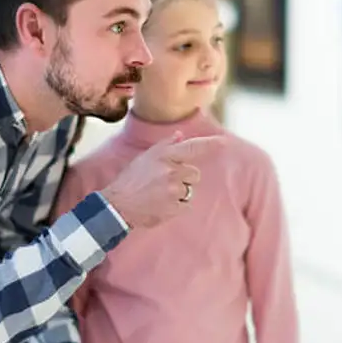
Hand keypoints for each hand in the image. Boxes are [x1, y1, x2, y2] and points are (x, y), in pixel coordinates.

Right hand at [99, 132, 228, 228]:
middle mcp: (171, 170)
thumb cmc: (130, 180)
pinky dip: (175, 207)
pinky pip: (185, 206)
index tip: (223, 143)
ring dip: (179, 193)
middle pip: (194, 174)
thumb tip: (181, 135)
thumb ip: (165, 146)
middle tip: (164, 183)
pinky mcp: (174, 207)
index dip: (210, 145)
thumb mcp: (145, 158)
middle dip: (185, 179)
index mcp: (164, 156)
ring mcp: (174, 189)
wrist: (118, 205)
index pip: (193, 148)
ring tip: (158, 195)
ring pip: (189, 191)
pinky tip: (160, 206)